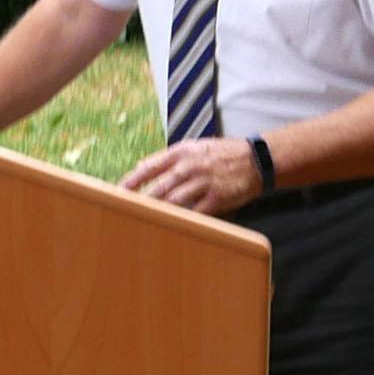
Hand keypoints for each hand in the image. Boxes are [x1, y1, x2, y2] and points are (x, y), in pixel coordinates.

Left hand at [123, 136, 267, 215]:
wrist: (257, 160)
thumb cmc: (222, 154)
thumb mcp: (194, 147)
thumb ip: (166, 158)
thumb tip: (139, 166)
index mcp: (182, 153)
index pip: (149, 168)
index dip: (131, 181)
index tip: (116, 192)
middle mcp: (190, 167)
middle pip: (158, 188)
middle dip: (140, 201)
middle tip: (123, 212)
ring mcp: (204, 183)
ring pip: (174, 201)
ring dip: (158, 212)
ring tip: (142, 222)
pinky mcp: (217, 198)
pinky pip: (195, 213)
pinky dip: (182, 220)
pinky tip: (171, 227)